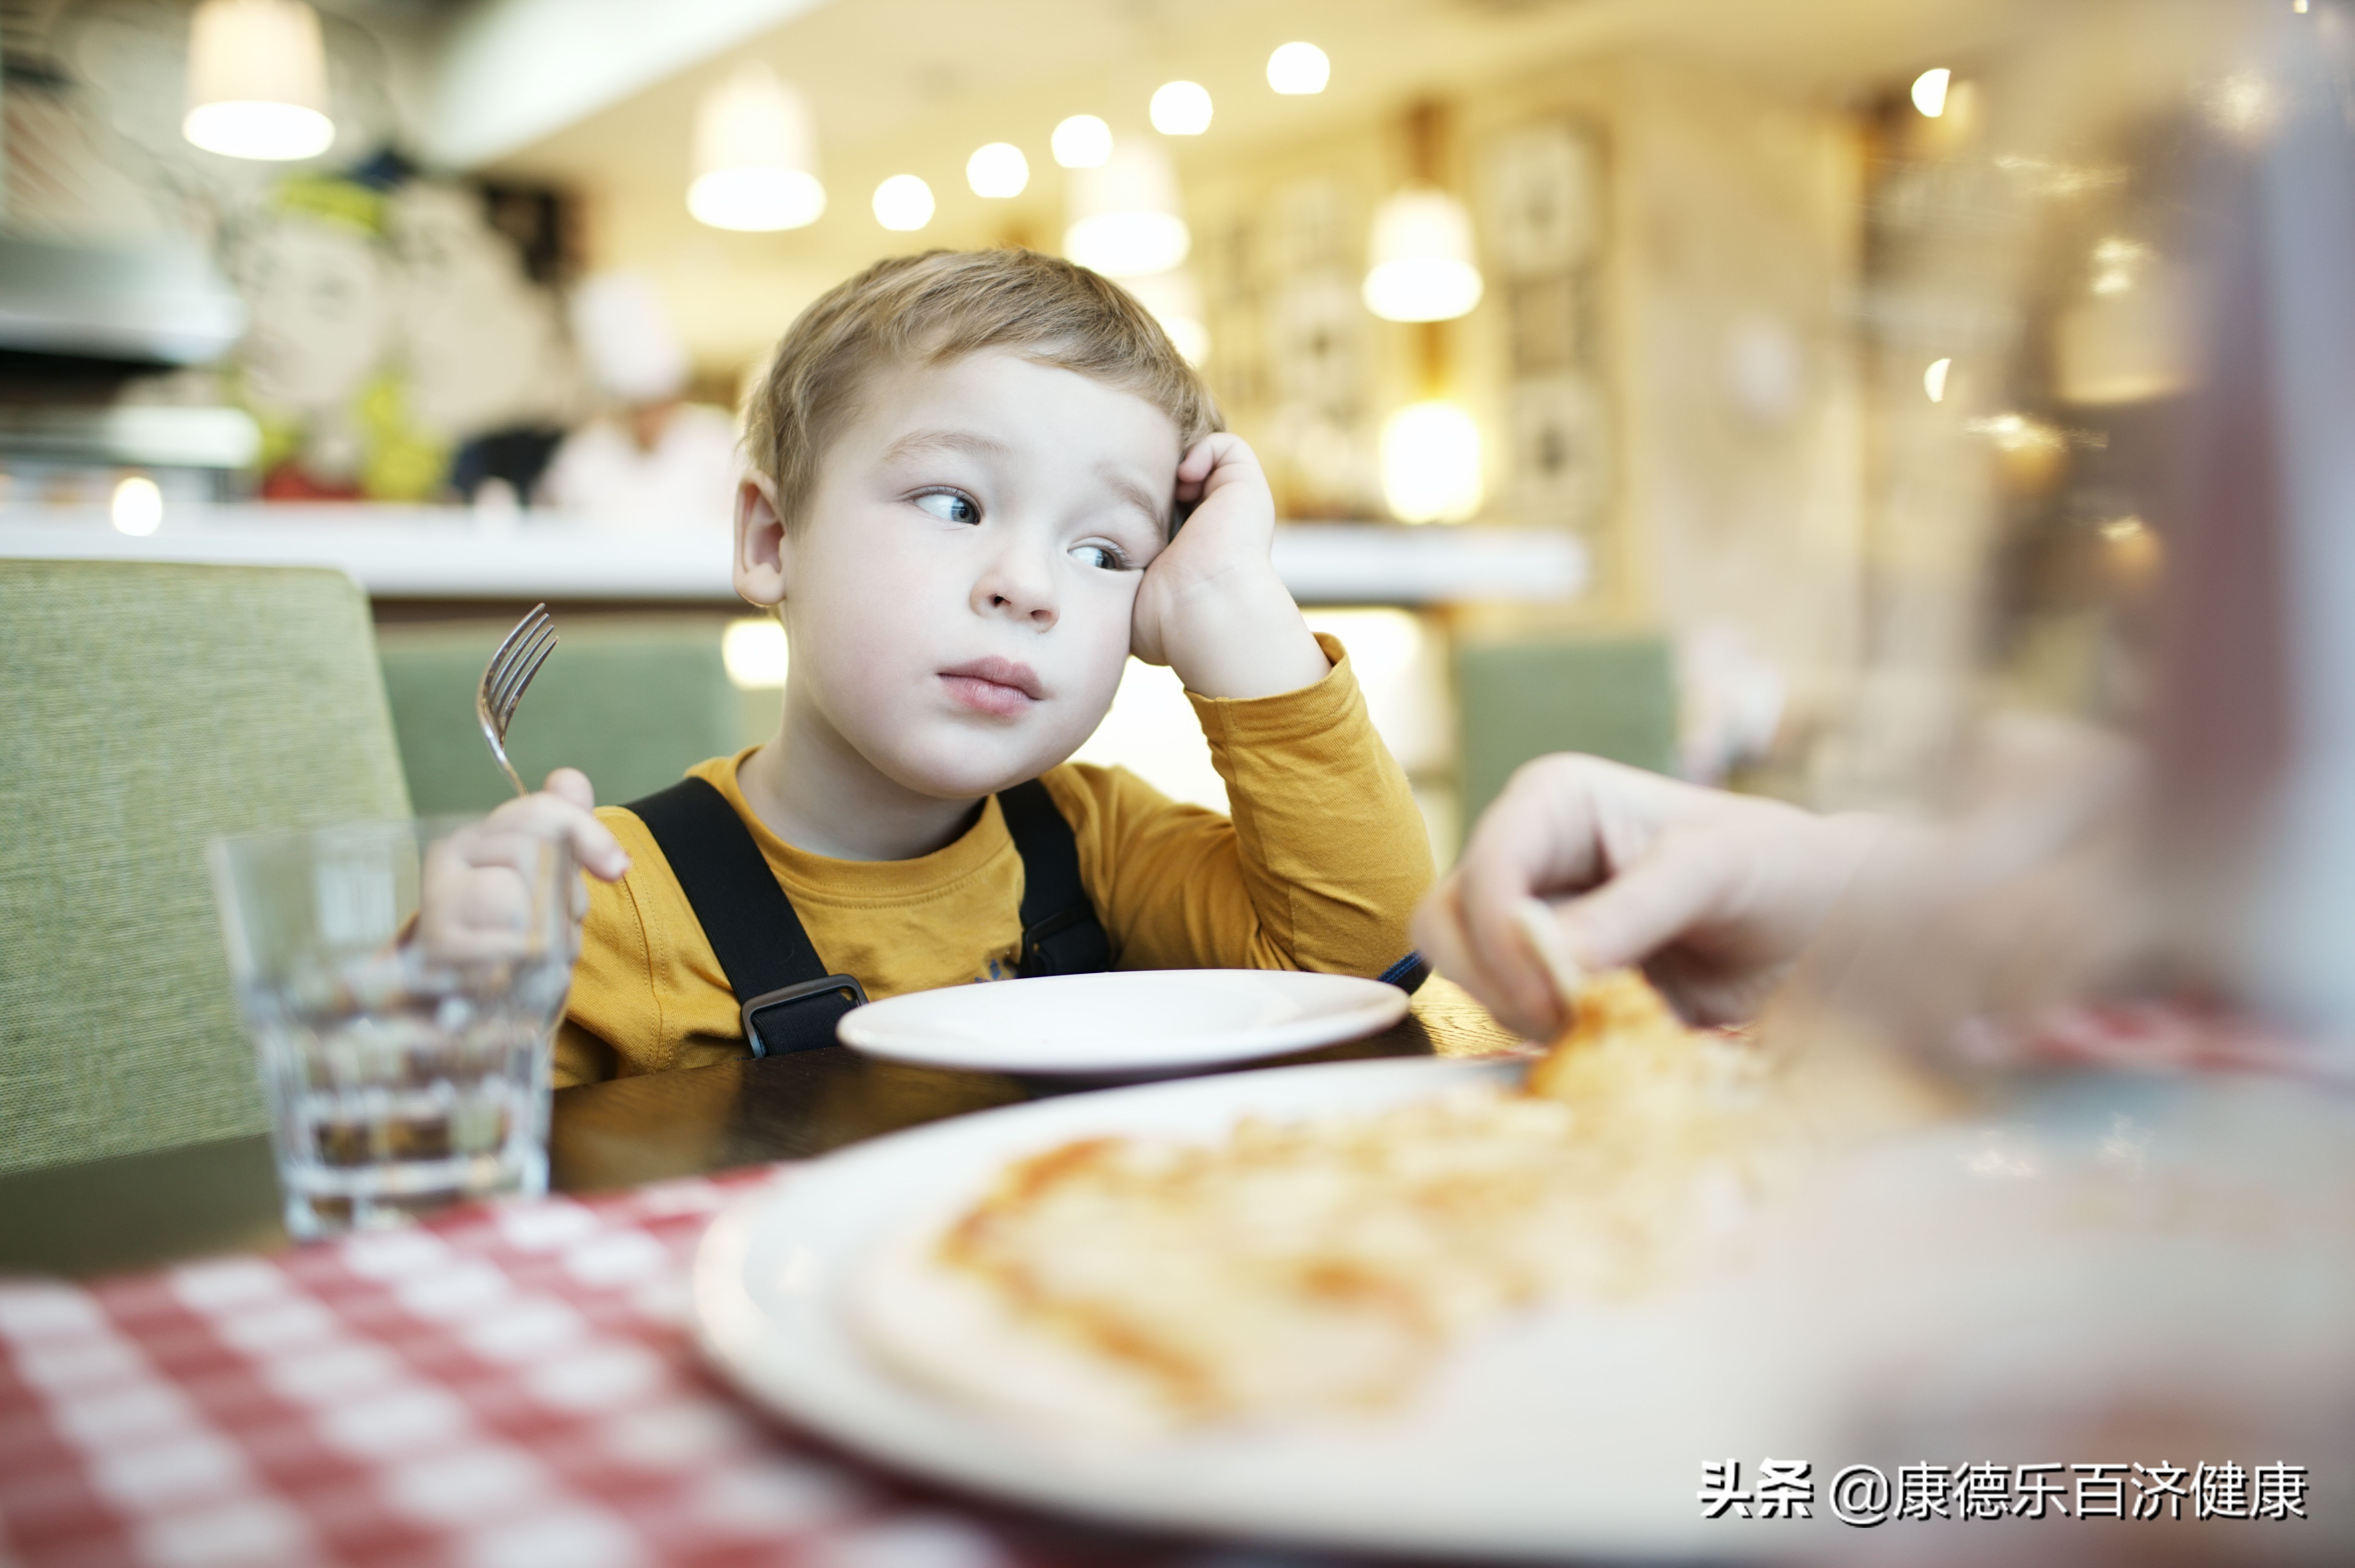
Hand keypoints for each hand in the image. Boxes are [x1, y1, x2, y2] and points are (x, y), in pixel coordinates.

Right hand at [417, 769, 628, 965]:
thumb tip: (569, 781)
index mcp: (480, 834)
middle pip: (532, 852)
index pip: (540, 812)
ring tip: (540, 950)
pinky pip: (508, 945)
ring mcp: (437, 900)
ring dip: (551, 934)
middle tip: (560, 923)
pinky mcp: (438, 946)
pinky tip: (521, 972)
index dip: (588, 836)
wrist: (468, 992)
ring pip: (518, 898)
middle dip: (567, 895)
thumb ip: (564, 825)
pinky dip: (531, 964)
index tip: (617, 869)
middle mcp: (449, 857)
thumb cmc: (517, 928)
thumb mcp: (550, 875)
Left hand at [1130, 434, 1328, 699]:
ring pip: (1208, 462)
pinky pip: (1227, 447)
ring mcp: (1234, 505)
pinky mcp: (1247, 487)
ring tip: (1168, 486)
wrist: (1207, 612)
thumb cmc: (1168, 623)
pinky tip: (1184, 478)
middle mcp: (1217, 527)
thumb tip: (1092, 593)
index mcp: (1193, 553)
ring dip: (1180, 463)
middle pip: (1184, 484)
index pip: (1166, 514)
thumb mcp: (1129, 607)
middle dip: (1157, 476)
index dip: (1141, 504)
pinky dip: (1203, 451)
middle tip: (1134, 487)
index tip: (1119, 508)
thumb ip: (1116, 590)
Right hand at [1413, 754, 1883, 1037]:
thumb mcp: (1720, 872)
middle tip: (1575, 1016)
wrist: (1824, 930)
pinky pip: (1501, 1010)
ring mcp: (1531, 918)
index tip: (1559, 994)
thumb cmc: (1782, 872)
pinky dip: (1539, 1032)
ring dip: (1519, 1010)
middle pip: (1447, 923)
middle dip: (1499, 978)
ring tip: (1604, 1020)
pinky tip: (1602, 1030)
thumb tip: (1552, 960)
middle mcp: (1529, 855)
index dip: (1502, 938)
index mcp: (1556, 802)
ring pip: (1464, 972)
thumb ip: (1635, 909)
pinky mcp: (1546, 975)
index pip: (1484, 871)